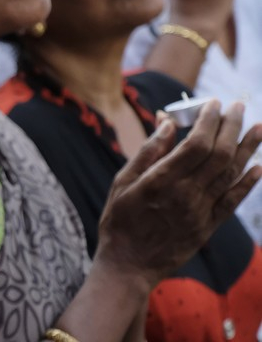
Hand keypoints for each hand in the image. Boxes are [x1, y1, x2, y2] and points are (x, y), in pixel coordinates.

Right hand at [96, 101, 261, 289]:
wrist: (128, 265)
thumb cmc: (119, 221)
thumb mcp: (122, 183)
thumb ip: (147, 152)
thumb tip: (167, 122)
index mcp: (160, 181)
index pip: (195, 144)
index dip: (208, 121)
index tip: (212, 103)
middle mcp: (185, 195)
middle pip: (219, 154)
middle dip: (231, 126)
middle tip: (237, 106)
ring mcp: (199, 212)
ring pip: (231, 174)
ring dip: (248, 149)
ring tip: (259, 127)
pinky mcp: (207, 226)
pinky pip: (233, 201)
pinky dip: (248, 183)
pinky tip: (258, 165)